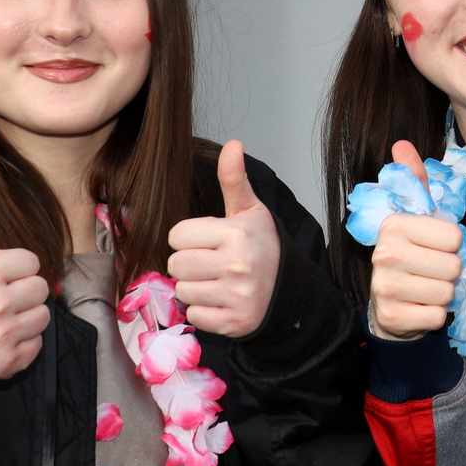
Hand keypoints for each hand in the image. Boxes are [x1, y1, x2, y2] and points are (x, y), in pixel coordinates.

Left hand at [167, 140, 281, 337]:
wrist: (290, 290)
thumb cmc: (262, 246)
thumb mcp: (250, 210)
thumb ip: (234, 179)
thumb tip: (233, 143)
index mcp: (235, 233)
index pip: (177, 235)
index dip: (189, 238)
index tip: (209, 241)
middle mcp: (236, 264)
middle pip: (175, 264)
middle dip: (189, 263)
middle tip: (212, 263)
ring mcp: (236, 296)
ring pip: (182, 290)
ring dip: (195, 287)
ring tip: (217, 282)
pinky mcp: (234, 322)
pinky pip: (194, 316)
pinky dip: (204, 311)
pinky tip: (222, 301)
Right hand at [366, 141, 462, 340]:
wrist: (390, 303)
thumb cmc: (411, 254)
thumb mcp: (416, 217)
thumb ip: (415, 182)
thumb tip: (402, 144)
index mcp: (393, 225)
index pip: (454, 237)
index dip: (450, 245)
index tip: (432, 247)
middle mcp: (384, 254)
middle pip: (453, 266)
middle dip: (448, 271)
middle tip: (430, 271)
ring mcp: (384, 288)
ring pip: (447, 292)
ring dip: (443, 294)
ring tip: (424, 288)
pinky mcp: (391, 317)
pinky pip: (438, 316)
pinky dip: (435, 315)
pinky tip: (419, 306)